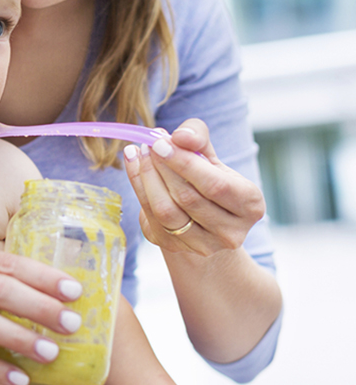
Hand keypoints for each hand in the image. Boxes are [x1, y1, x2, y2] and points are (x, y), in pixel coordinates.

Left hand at [123, 119, 264, 256]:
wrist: (200, 215)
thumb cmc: (209, 178)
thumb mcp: (211, 156)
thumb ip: (199, 138)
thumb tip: (181, 137)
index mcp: (250, 205)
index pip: (216, 185)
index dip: (185, 163)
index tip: (162, 142)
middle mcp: (230, 232)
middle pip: (188, 198)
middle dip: (162, 167)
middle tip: (148, 144)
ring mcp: (202, 245)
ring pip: (166, 211)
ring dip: (146, 178)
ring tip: (138, 152)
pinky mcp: (174, 248)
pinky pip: (150, 217)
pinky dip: (138, 187)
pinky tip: (133, 166)